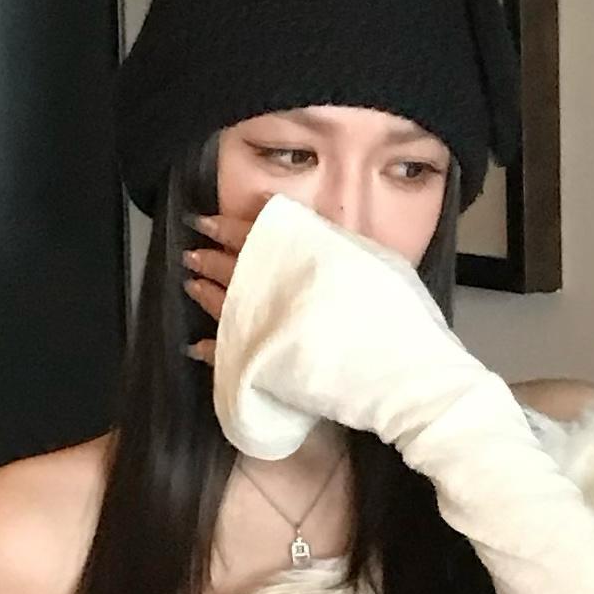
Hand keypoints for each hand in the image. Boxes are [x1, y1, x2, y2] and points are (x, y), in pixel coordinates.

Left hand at [204, 191, 478, 465]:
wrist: (402, 372)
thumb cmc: (399, 315)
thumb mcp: (374, 259)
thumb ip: (335, 242)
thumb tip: (307, 231)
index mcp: (303, 255)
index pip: (253, 233)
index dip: (225, 227)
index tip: (204, 221)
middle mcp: (276, 287)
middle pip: (231, 267)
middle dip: (207, 258)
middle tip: (191, 252)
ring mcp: (266, 328)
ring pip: (222, 305)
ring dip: (204, 293)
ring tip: (191, 283)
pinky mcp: (264, 366)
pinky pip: (223, 356)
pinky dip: (209, 350)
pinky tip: (197, 345)